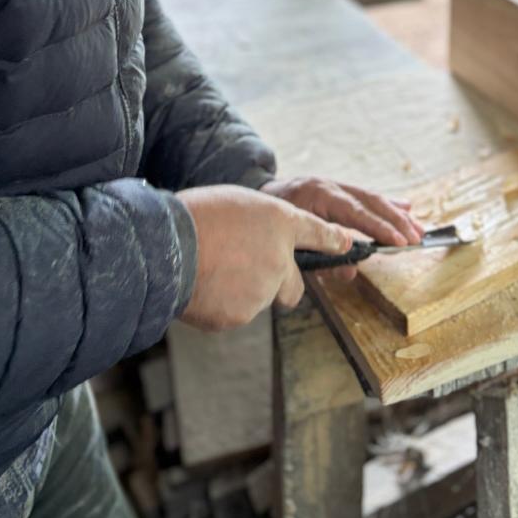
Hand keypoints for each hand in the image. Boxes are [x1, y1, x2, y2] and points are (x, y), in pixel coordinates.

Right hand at [176, 184, 351, 330]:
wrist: (169, 248)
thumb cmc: (195, 216)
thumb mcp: (236, 202)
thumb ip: (259, 225)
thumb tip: (263, 243)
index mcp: (280, 222)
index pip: (317, 232)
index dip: (334, 240)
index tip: (348, 244)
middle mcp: (281, 259)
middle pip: (295, 286)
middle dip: (281, 286)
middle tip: (250, 273)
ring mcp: (264, 290)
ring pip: (258, 298)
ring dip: (240, 291)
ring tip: (210, 270)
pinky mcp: (242, 315)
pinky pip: (233, 313)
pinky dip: (220, 305)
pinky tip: (202, 287)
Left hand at [259, 176, 425, 283]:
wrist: (257, 195)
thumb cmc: (271, 224)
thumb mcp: (291, 245)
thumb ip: (321, 259)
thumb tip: (352, 270)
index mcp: (317, 196)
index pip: (354, 213)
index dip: (378, 228)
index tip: (398, 242)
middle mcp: (329, 186)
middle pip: (369, 202)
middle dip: (395, 222)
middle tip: (415, 239)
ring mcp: (334, 185)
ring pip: (372, 198)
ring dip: (397, 214)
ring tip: (418, 229)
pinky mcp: (338, 188)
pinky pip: (366, 195)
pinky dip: (387, 203)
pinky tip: (406, 208)